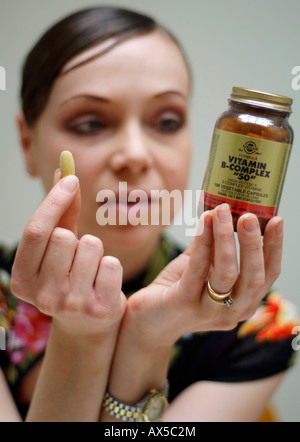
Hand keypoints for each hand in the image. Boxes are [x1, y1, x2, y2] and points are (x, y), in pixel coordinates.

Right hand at [11, 171, 125, 336]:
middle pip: (64, 237)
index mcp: (22, 279)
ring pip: (90, 246)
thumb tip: (62, 170)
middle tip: (75, 258)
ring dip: (95, 252)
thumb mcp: (59, 247)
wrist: (87, 323)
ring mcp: (70, 305)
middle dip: (75, 237)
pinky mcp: (98, 309)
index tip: (70, 179)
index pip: (36, 231)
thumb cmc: (70, 276)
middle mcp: (41, 296)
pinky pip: (112, 264)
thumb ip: (60, 211)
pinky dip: (111, 267)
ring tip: (90, 271)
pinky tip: (103, 283)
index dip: (54, 201)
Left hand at [124, 204, 282, 346]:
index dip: (274, 248)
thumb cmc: (176, 290)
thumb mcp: (201, 267)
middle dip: (254, 243)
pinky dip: (203, 243)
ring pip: (227, 274)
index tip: (277, 220)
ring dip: (226, 239)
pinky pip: (197, 270)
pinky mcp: (183, 304)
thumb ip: (214, 246)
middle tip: (249, 216)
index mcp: (242, 302)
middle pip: (254, 278)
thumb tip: (223, 212)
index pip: (268, 275)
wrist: (147, 321)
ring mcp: (208, 312)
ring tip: (222, 212)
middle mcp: (231, 312)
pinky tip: (204, 223)